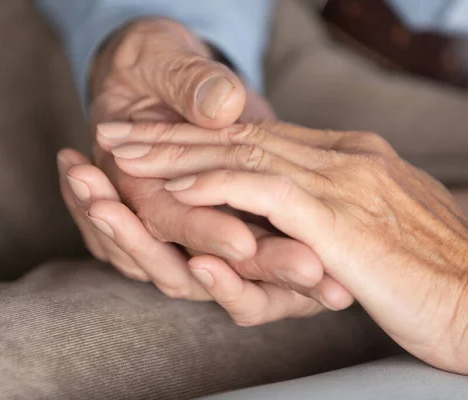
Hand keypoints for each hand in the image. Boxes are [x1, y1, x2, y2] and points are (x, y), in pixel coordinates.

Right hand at [59, 18, 349, 317]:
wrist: (159, 71)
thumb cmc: (148, 60)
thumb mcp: (153, 59)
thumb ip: (183, 84)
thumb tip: (222, 105)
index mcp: (131, 181)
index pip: (164, 218)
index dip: (200, 229)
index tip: (243, 244)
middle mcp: (163, 214)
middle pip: (205, 259)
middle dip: (258, 268)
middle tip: (310, 273)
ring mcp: (200, 220)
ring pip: (239, 265)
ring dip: (285, 277)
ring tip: (335, 293)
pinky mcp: (236, 215)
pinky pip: (264, 249)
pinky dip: (297, 261)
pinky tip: (336, 286)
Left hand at [102, 120, 467, 388]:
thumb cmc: (441, 274)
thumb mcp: (385, 225)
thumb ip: (346, 208)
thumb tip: (313, 213)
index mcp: (352, 158)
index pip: (263, 137)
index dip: (207, 136)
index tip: (161, 137)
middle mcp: (343, 158)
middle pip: (240, 137)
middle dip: (174, 133)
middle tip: (121, 129)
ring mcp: (340, 182)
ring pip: (241, 155)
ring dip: (176, 153)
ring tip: (125, 151)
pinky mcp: (338, 216)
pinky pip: (262, 191)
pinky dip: (215, 186)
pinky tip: (173, 186)